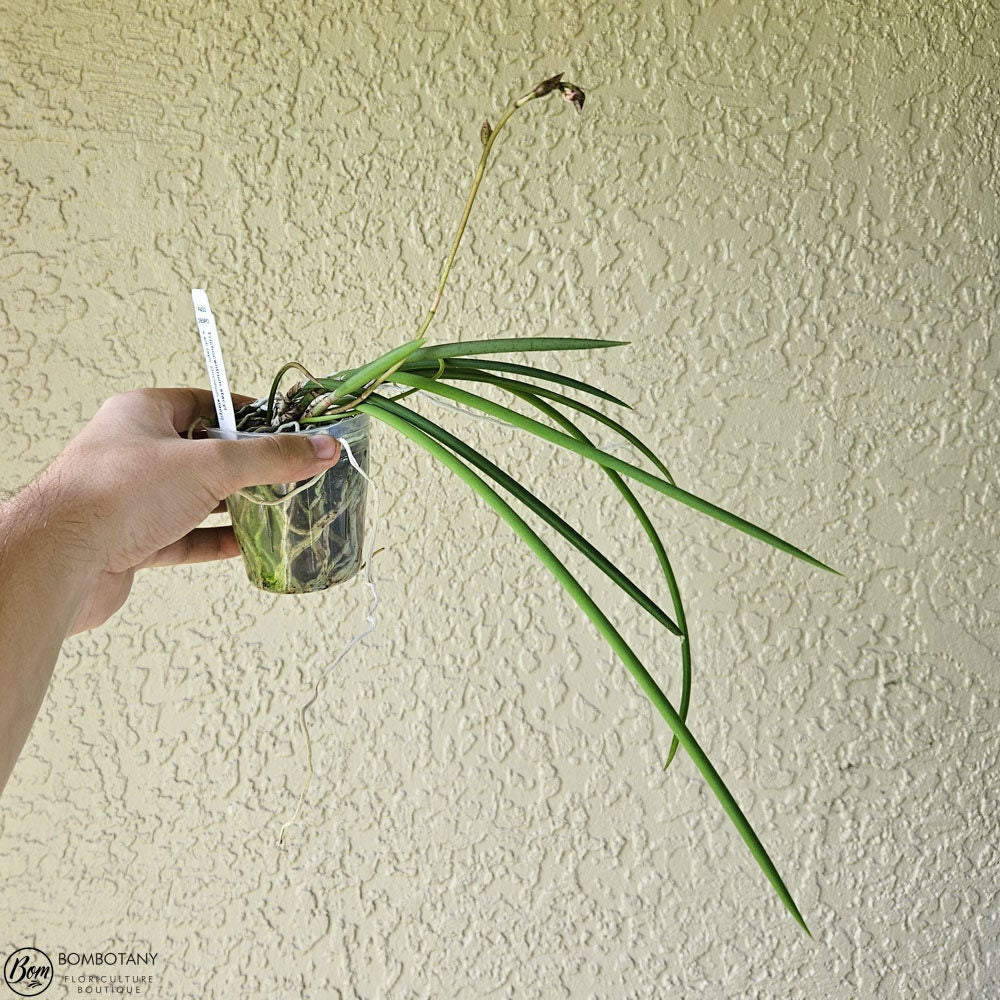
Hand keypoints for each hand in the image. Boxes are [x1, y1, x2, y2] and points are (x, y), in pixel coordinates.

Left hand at [18, 388, 341, 633]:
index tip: (285, 427)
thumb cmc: (116, 494)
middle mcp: (136, 452)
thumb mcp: (211, 465)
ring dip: (234, 506)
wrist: (62, 560)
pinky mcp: (133, 540)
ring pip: (196, 498)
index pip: (208, 403)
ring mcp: (132, 499)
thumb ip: (270, 458)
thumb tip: (319, 448)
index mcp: (145, 414)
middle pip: (206, 453)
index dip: (249, 415)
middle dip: (248, 466)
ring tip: (275, 508)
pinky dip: (216, 540)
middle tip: (287, 471)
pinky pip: (185, 536)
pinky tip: (245, 545)